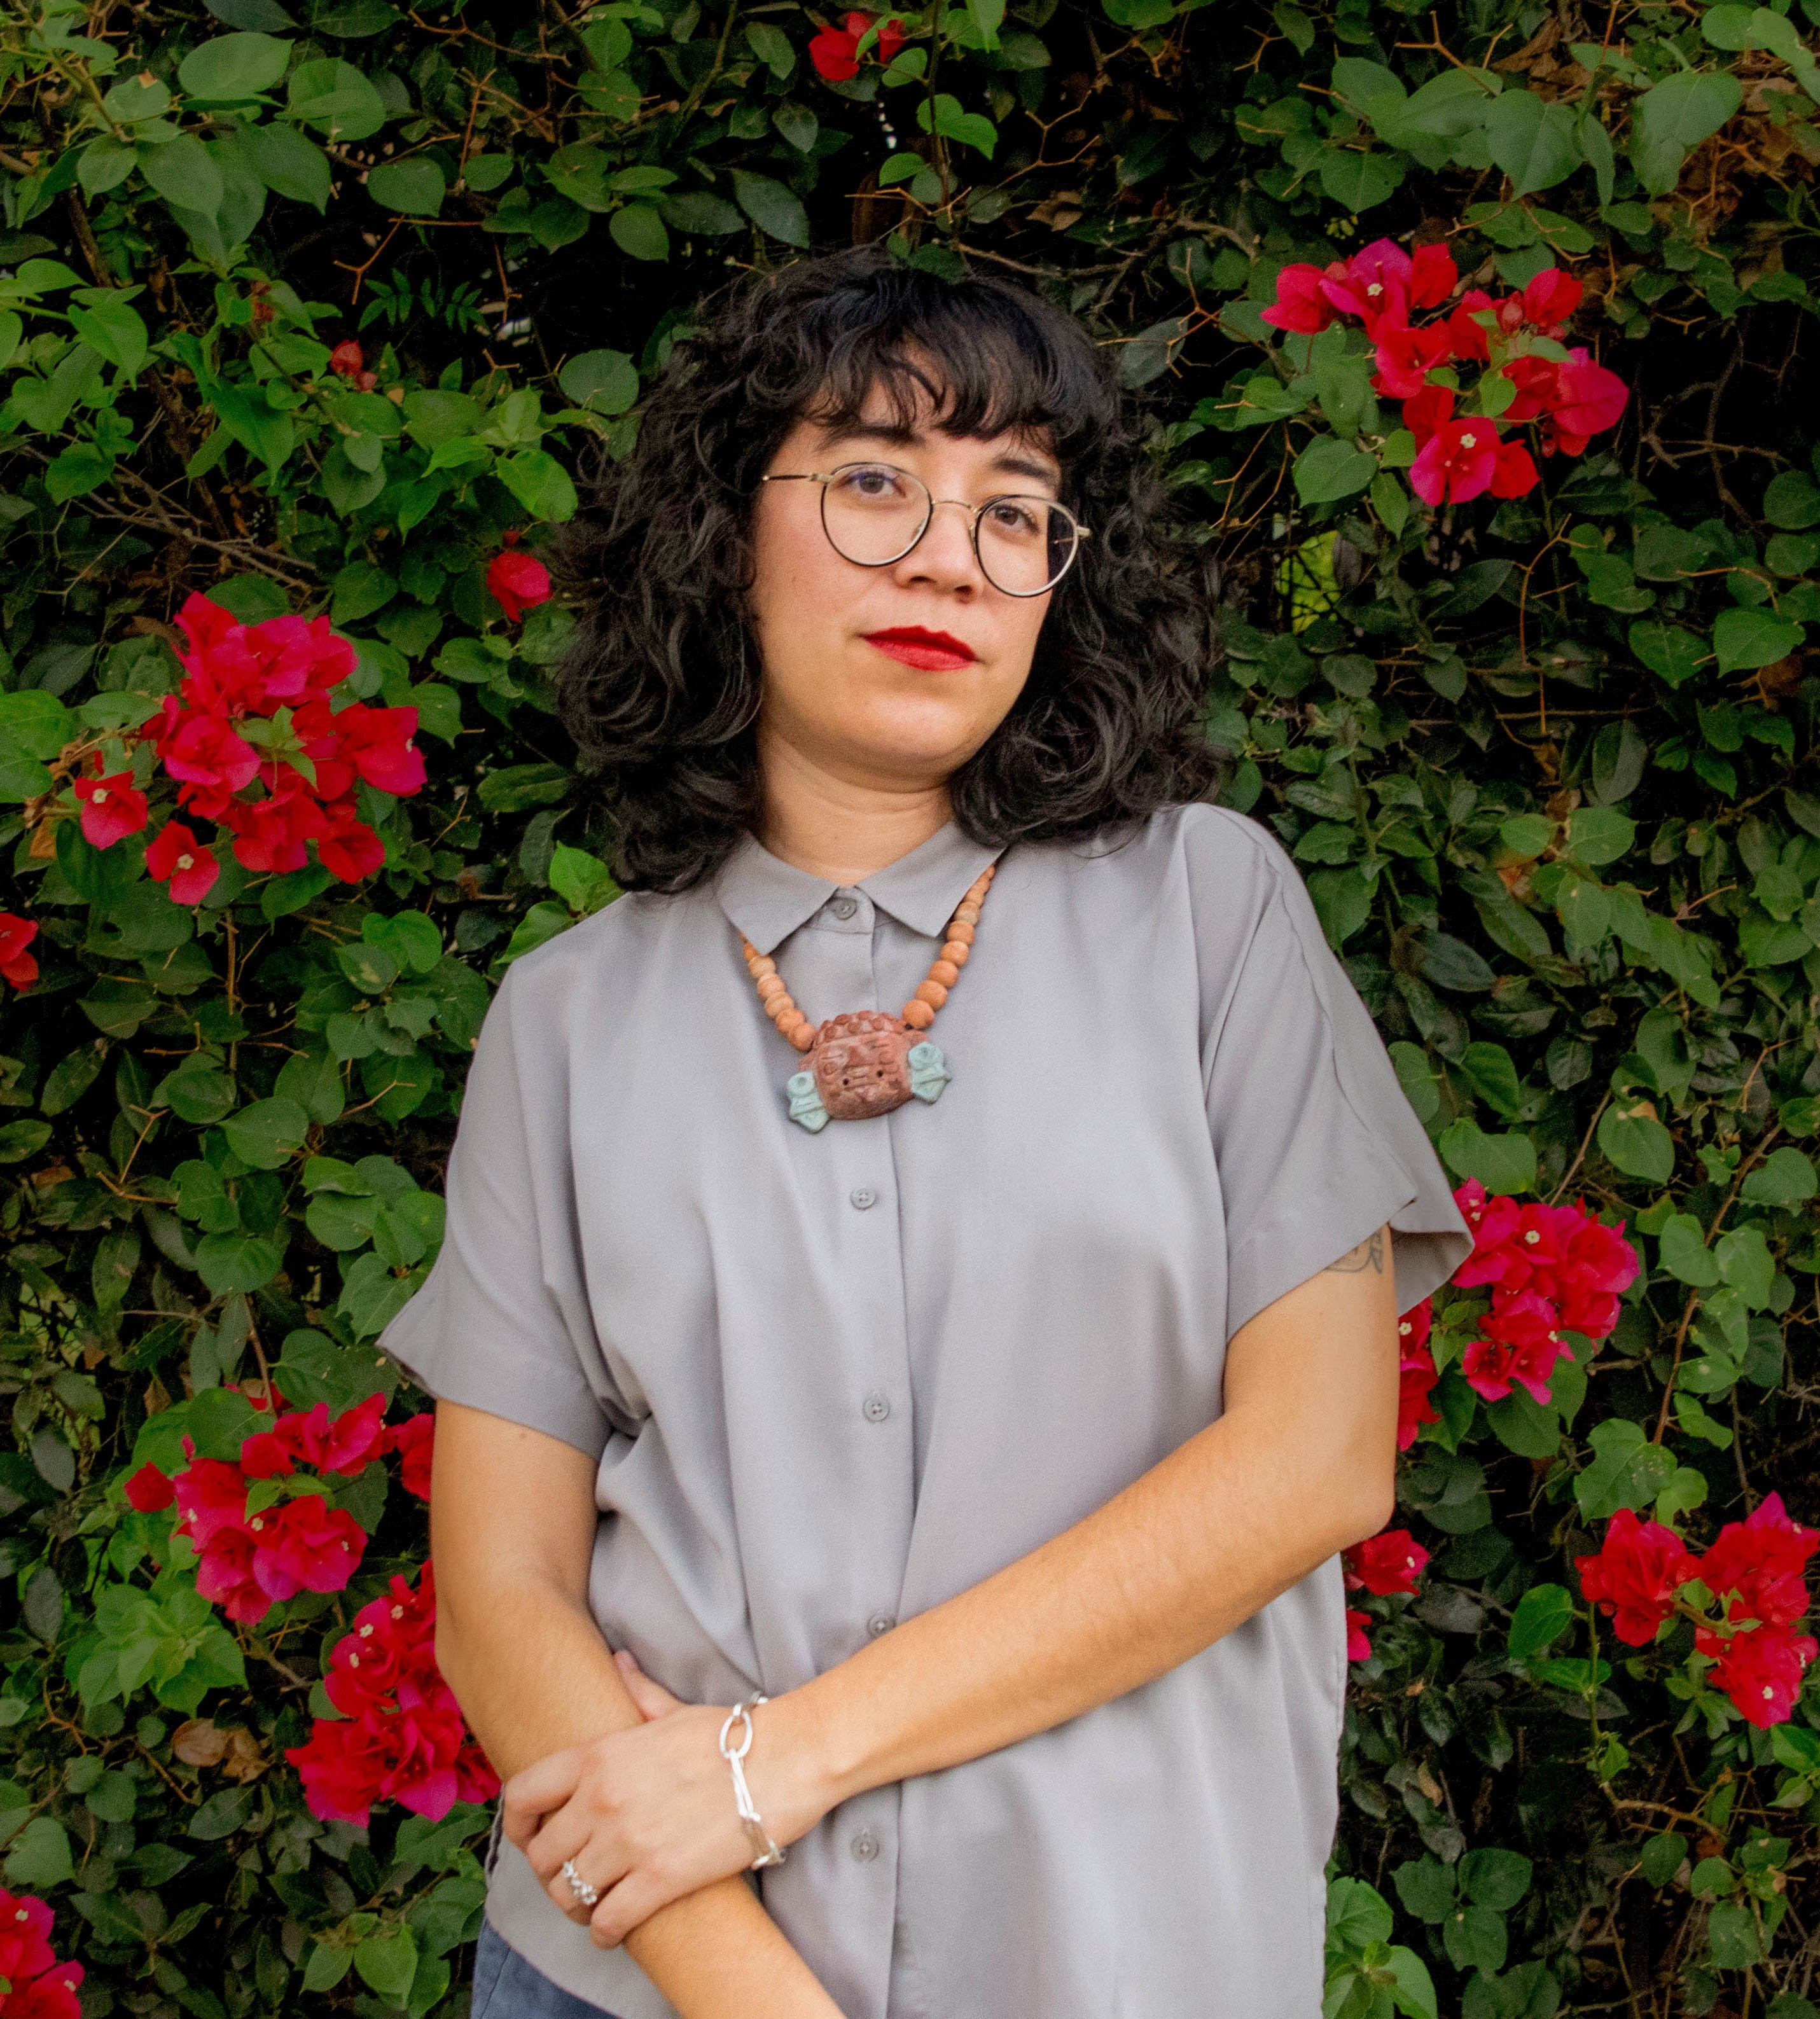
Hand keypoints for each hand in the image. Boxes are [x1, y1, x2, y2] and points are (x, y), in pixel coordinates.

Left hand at [502, 1653, 830, 1948]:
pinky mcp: (660, 1879)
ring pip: (568, 1894)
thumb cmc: (734, 1736)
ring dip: (575, 1906)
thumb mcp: (674, 1710)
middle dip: (551, 1872)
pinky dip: (604, 1931)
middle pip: (542, 1856)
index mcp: (599, 1757)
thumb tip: (619, 1662)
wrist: (785, 1761)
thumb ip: (638, 1691)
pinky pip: (607, 1920)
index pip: (522, 1796)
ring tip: (591, 1905)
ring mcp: (628, 1841)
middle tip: (571, 1877)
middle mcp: (602, 1800)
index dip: (518, 1825)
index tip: (533, 1838)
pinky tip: (613, 1928)